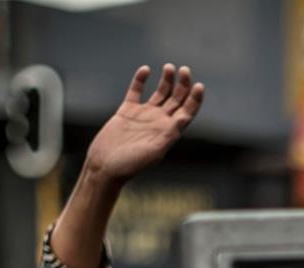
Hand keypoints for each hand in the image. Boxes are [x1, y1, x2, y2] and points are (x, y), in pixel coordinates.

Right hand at [84, 64, 205, 185]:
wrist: (105, 166)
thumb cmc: (130, 164)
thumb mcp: (153, 151)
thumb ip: (168, 135)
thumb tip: (182, 120)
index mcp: (169, 131)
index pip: (187, 112)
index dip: (195, 99)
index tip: (198, 85)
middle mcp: (159, 122)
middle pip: (177, 99)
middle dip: (183, 84)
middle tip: (185, 70)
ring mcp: (144, 115)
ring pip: (160, 93)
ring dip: (167, 80)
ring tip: (169, 67)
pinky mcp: (127, 111)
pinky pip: (136, 91)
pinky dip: (140, 80)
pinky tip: (145, 69)